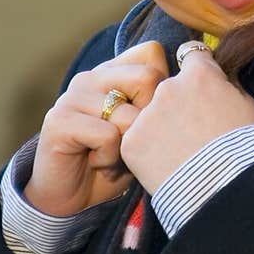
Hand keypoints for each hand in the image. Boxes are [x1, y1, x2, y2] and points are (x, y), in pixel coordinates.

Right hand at [24, 41, 168, 215]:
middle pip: (148, 77)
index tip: (150, 120)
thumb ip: (160, 103)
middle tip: (134, 143)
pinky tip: (98, 164)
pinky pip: (108, 136)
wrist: (72, 201)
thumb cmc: (116, 163)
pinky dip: (110, 159)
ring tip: (115, 158)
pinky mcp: (59, 120)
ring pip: (129, 114)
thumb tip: (194, 86)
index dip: (163, 88)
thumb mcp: (145, 131)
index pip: (151, 52)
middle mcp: (90, 77)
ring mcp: (72, 96)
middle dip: (151, 119)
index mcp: (111, 72)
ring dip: (130, 147)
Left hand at [119, 47, 253, 193]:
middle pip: (167, 88)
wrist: (224, 189)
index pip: (190, 54)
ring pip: (149, 114)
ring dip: (158, 126)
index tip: (196, 84)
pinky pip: (136, 139)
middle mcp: (168, 87)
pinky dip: (146, 150)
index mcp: (199, 75)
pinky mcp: (132, 141)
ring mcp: (147, 114)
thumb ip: (227, 85)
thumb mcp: (247, 105)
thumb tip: (218, 78)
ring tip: (176, 151)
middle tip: (189, 129)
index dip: (194, 69)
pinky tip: (163, 164)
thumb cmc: (244, 148)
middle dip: (176, 103)